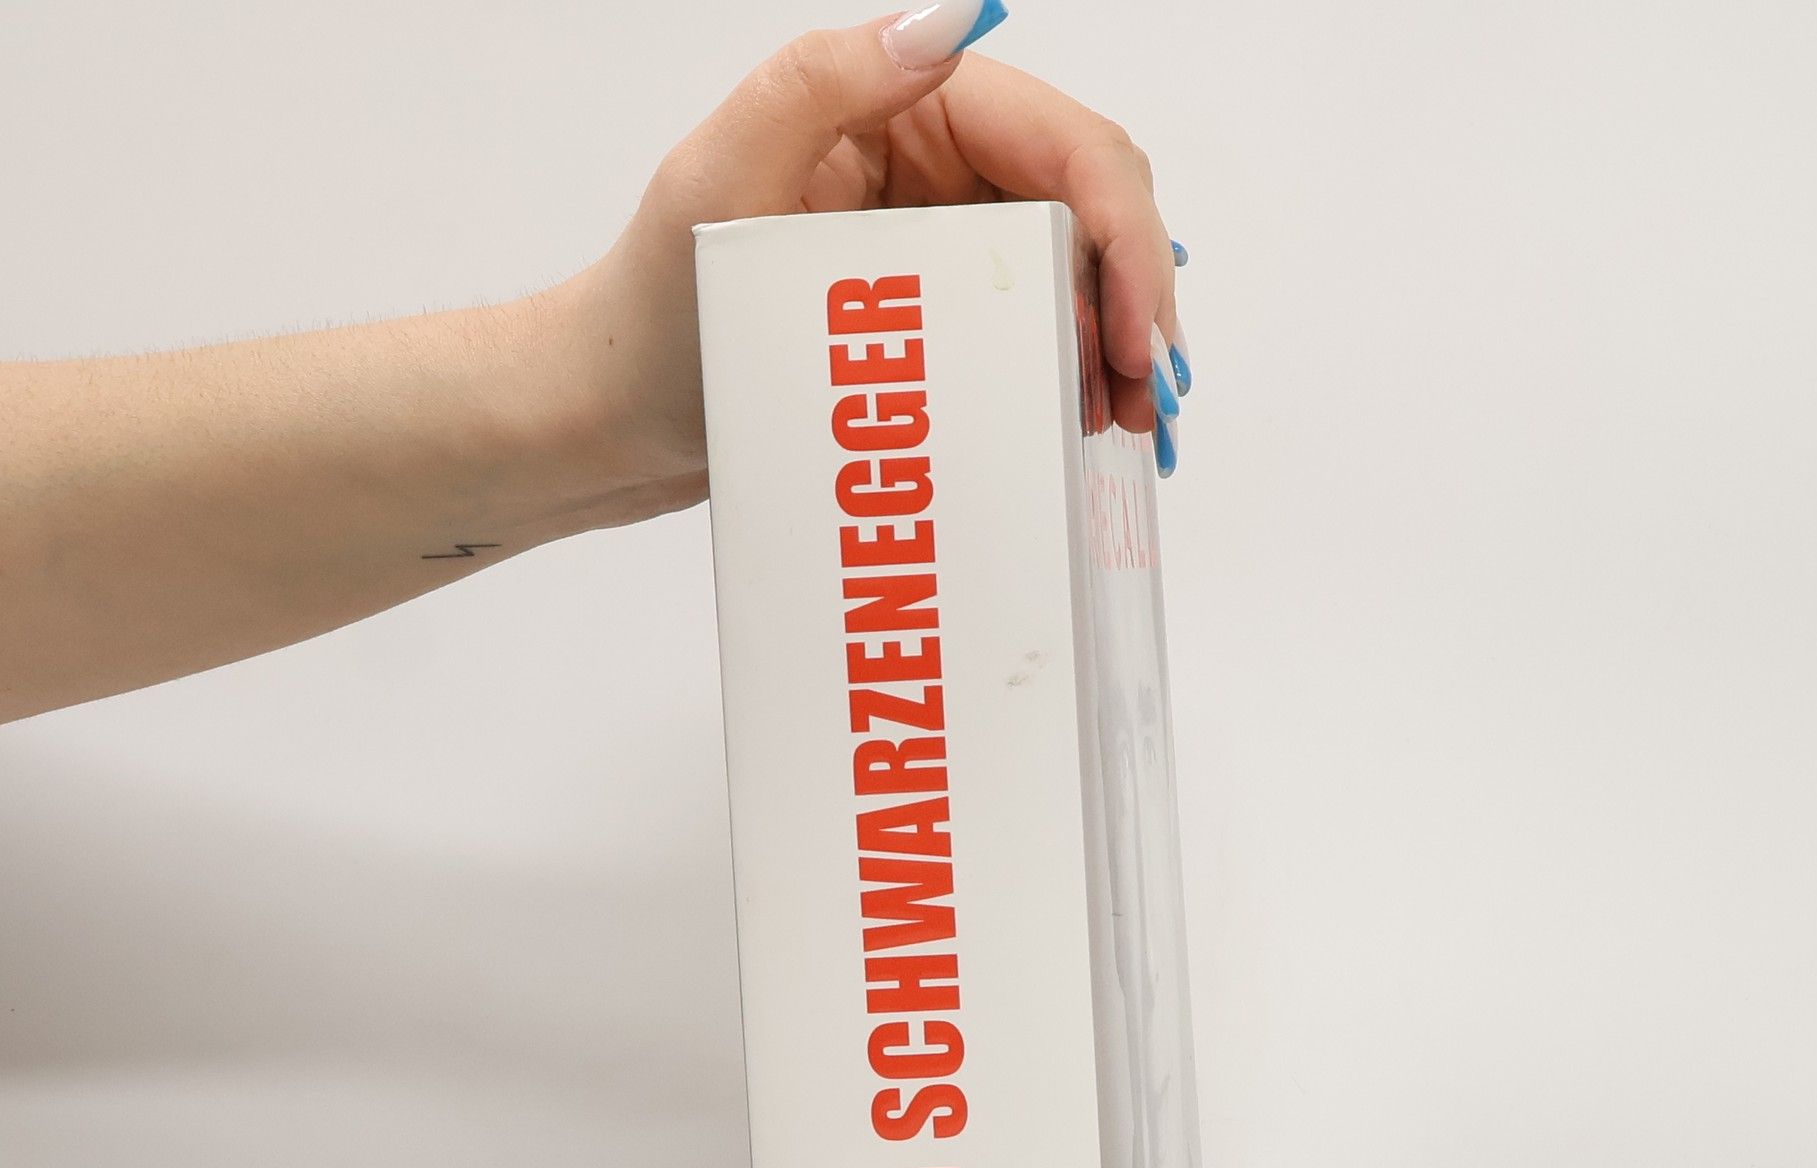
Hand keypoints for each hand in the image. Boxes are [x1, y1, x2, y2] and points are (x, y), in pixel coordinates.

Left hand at [554, 4, 1189, 513]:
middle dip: (1131, 293)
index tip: (1132, 334)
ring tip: (1127, 423)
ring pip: (1072, 271)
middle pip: (1084, 203)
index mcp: (891, 107)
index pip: (1054, 139)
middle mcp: (927, 164)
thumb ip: (826, 87)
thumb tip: (952, 22)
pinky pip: (1030, 328)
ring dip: (1114, 339)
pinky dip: (1071, 370)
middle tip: (1148, 398)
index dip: (1116, 228)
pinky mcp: (932, 317)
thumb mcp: (722, 186)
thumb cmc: (653, 314)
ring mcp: (935, 244)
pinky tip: (1085, 421)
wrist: (613, 423)